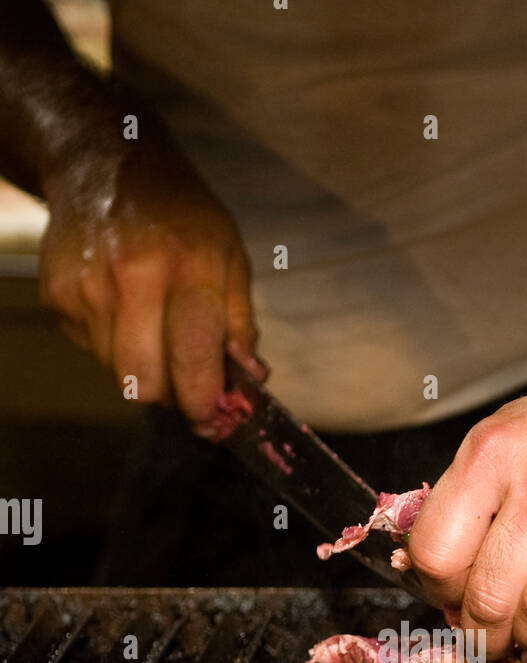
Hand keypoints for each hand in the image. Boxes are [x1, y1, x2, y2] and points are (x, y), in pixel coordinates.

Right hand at [39, 133, 262, 428]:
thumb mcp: (229, 255)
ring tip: (154, 328)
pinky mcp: (58, 295)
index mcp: (186, 265)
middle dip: (171, 394)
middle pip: (145, 383)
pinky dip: (114, 345)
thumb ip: (240, 324)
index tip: (214, 419)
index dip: (203, 401)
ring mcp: (87, 288)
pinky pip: (92, 351)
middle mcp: (132, 278)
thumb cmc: (180, 213)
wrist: (103, 161)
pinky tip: (123, 309)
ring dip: (143, 368)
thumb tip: (248, 383)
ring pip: (117, 374)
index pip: (192, 357)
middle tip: (186, 378)